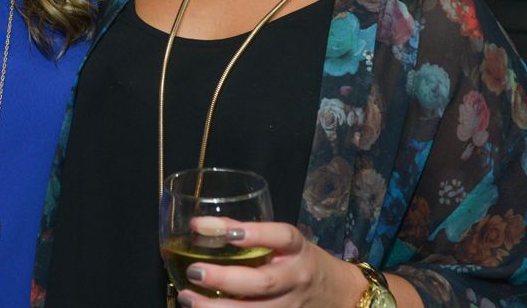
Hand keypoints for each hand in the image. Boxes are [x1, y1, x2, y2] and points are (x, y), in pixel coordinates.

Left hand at [176, 217, 366, 307]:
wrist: (339, 295)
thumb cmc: (301, 261)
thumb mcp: (284, 243)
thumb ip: (249, 234)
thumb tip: (201, 226)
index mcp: (298, 250)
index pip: (283, 237)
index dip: (256, 233)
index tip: (229, 233)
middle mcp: (297, 278)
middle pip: (264, 282)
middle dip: (225, 279)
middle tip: (194, 272)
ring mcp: (292, 307)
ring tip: (187, 298)